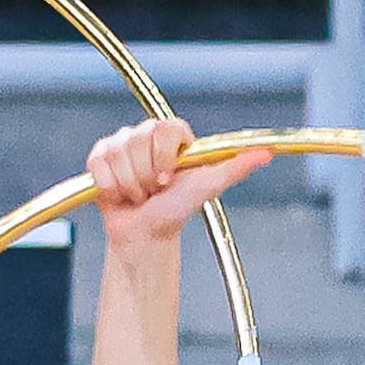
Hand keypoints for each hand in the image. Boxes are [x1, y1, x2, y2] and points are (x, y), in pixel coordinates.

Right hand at [85, 115, 266, 250]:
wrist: (146, 234)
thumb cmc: (176, 210)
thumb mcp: (208, 188)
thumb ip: (235, 168)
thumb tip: (265, 155)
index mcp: (174, 134)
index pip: (162, 129)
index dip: (163, 158)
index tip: (168, 179)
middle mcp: (148, 134)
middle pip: (137, 141)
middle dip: (146, 176)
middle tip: (155, 190)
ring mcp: (122, 143)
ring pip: (118, 154)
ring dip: (129, 185)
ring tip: (140, 194)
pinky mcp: (100, 156)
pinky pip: (98, 163)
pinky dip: (109, 186)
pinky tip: (120, 194)